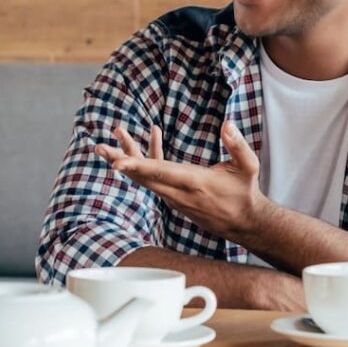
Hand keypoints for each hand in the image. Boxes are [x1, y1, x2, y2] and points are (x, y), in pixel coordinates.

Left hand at [94, 121, 271, 239]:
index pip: (160, 173)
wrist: (243, 222)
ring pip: (145, 177)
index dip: (137, 166)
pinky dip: (148, 158)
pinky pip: (154, 177)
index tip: (116, 162)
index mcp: (194, 183)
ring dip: (129, 156)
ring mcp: (173, 197)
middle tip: (99, 147)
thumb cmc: (244, 192)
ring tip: (117, 133)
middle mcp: (178, 193)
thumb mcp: (248, 166)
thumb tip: (227, 124)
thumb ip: (237, 145)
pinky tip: (154, 136)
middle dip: (119, 160)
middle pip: (143, 176)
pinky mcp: (173, 197)